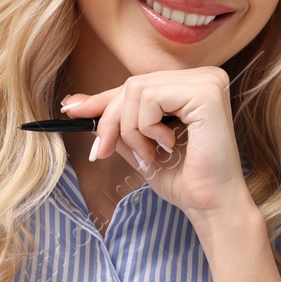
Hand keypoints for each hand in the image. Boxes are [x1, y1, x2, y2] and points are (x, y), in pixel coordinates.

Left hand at [60, 67, 250, 218]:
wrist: (210, 205)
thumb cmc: (183, 180)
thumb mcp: (140, 145)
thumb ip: (116, 121)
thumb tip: (75, 102)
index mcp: (191, 85)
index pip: (137, 85)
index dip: (101, 100)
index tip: (70, 110)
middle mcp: (203, 76)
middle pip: (132, 85)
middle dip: (111, 122)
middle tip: (103, 152)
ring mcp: (206, 81)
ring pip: (136, 90)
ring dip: (131, 130)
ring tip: (149, 155)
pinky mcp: (206, 92)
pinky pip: (150, 97)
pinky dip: (146, 127)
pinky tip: (167, 146)